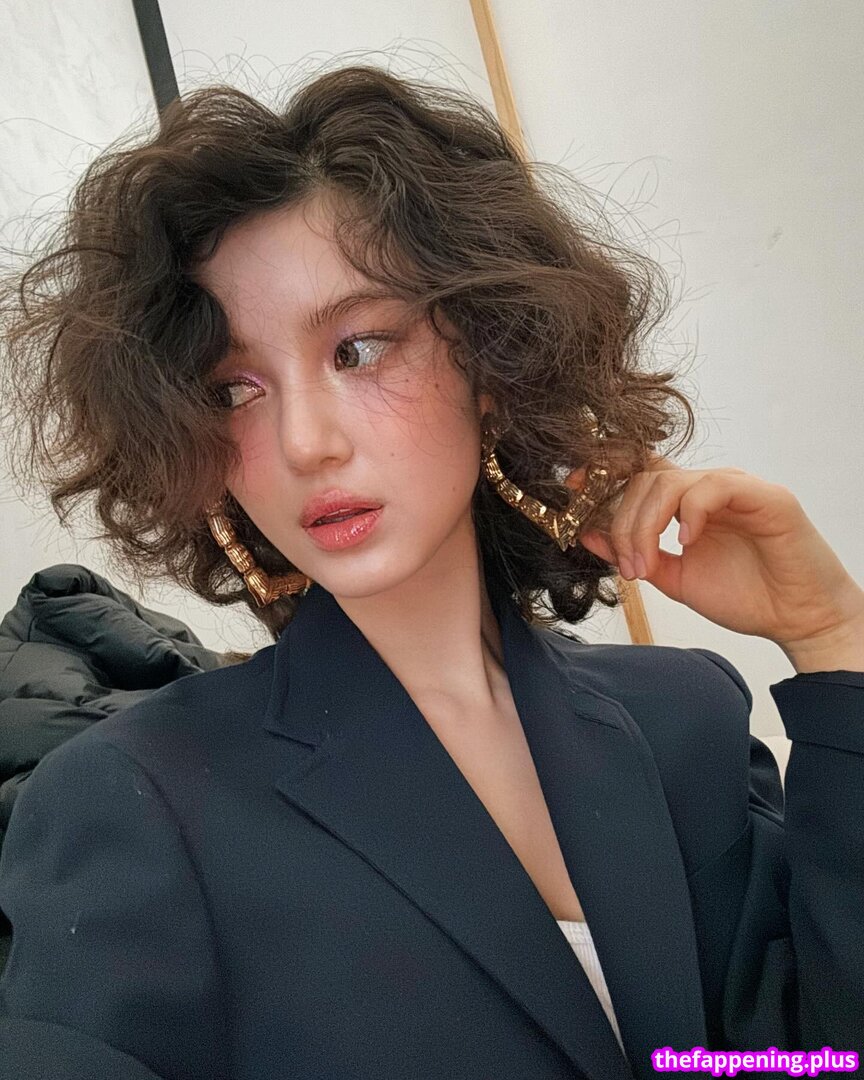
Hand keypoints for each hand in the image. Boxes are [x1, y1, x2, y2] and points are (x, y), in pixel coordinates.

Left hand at [575, 455, 863, 650]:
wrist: (797, 619)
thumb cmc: (745, 596)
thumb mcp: (674, 578)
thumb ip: (635, 555)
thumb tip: (587, 533)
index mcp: (686, 503)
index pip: (639, 470)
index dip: (603, 471)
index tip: (572, 486)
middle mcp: (708, 488)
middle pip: (645, 478)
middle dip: (622, 521)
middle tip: (628, 567)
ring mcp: (736, 487)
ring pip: (671, 481)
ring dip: (645, 525)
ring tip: (647, 566)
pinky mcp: (764, 497)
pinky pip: (713, 487)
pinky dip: (689, 514)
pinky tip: (685, 544)